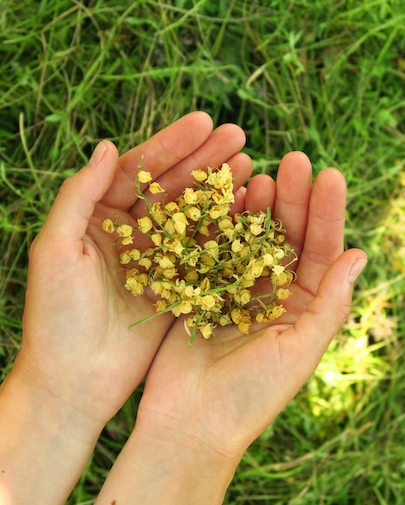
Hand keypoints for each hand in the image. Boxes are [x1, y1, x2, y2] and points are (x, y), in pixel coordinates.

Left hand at [13, 112, 250, 431]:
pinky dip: (225, 231)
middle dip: (203, 161)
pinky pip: (203, 253)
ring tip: (250, 166)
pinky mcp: (175, 287)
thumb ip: (78, 196)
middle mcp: (128, 233)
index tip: (205, 122)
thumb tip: (107, 145)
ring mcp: (155, 259)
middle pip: (170, 187)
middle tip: (239, 137)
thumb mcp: (56, 250)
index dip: (170, 145)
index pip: (137, 170)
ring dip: (219, 191)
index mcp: (97, 217)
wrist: (72, 382)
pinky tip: (249, 211)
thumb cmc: (55, 316)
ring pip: (192, 216)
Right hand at [135, 151, 366, 459]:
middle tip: (293, 159)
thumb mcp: (299, 351)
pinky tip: (226, 199)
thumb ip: (329, 304)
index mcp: (303, 310)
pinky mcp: (201, 291)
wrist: (188, 426)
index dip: (326, 214)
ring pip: (250, 238)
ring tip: (263, 174)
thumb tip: (359, 254)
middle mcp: (272, 296)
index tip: (329, 175)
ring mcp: (235, 291)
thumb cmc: (250, 396)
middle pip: (287, 238)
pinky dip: (220, 224)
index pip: (321, 253)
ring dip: (258, 206)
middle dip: (293, 200)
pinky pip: (213, 250)